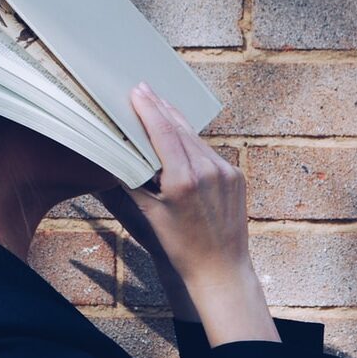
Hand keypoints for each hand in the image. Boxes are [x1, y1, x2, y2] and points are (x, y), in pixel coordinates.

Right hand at [100, 81, 278, 346]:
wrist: (221, 268)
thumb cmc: (183, 247)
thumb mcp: (152, 215)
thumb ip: (136, 182)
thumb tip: (121, 158)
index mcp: (184, 180)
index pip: (163, 133)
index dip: (149, 109)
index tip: (137, 91)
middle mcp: (208, 170)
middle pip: (180, 129)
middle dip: (160, 107)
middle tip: (144, 88)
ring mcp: (226, 171)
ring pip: (195, 138)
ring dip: (176, 122)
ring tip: (159, 105)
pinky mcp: (236, 175)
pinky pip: (209, 152)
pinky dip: (192, 142)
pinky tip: (181, 135)